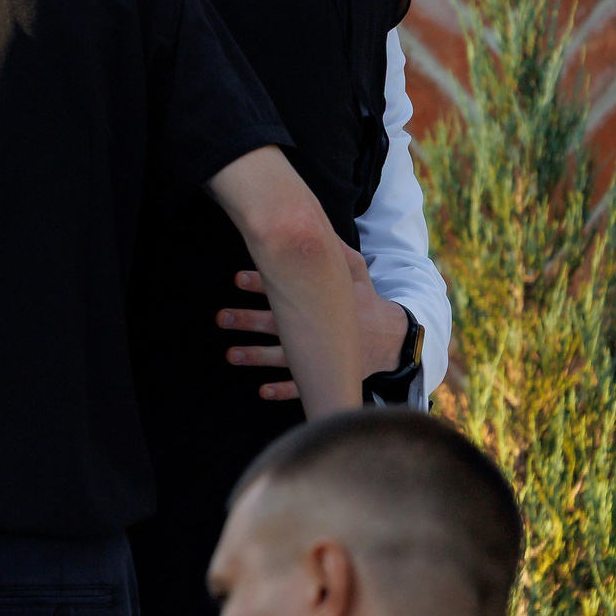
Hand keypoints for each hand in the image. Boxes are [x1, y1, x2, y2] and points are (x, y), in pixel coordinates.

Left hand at [219, 246, 408, 400]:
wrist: (394, 340)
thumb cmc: (369, 302)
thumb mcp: (359, 273)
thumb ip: (340, 252)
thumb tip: (317, 225)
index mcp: (323, 302)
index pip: (288, 289)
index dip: (262, 283)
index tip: (237, 278)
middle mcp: (318, 329)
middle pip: (277, 324)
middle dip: (248, 320)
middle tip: (221, 317)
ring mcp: (322, 355)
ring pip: (283, 356)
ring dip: (255, 356)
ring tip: (230, 354)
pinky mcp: (327, 374)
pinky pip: (304, 386)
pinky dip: (284, 390)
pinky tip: (262, 389)